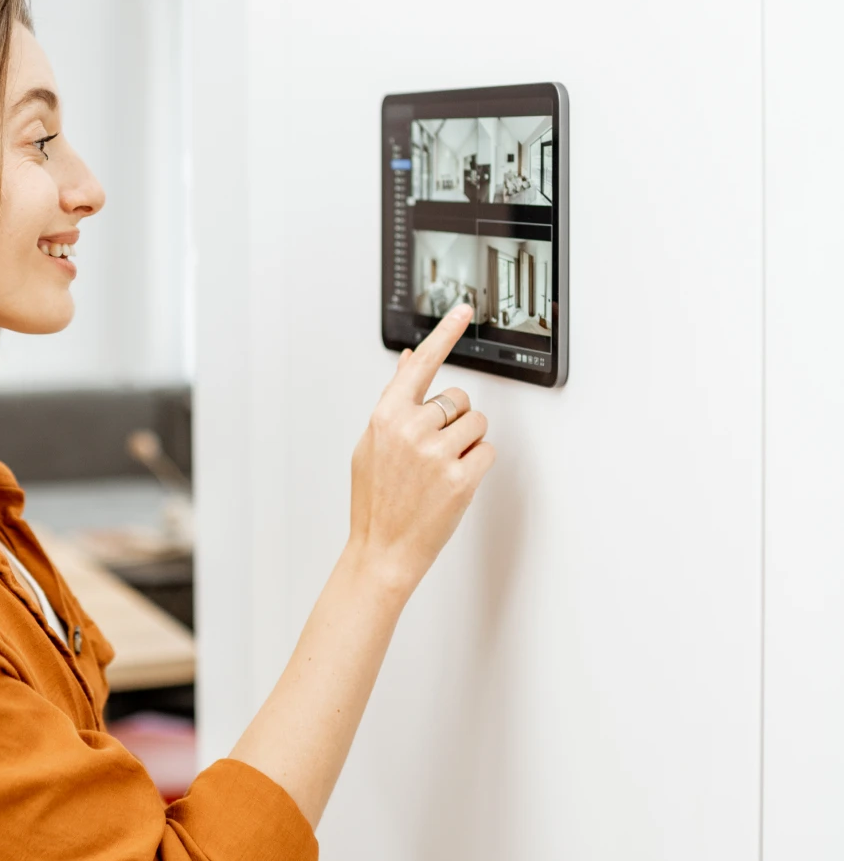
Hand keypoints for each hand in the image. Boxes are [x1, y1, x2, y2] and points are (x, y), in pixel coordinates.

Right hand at [349, 305, 494, 592]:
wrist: (381, 551)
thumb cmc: (375, 499)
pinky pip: (487, 452)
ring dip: (469, 441)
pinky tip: (454, 481)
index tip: (464, 309)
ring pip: (478, 424)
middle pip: (460, 398)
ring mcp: (436, 454)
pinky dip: (478, 464)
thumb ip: (394, 399)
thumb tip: (408, 361)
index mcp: (387, 416)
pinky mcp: (461, 479)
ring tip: (442, 468)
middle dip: (456, 419)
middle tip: (435, 449)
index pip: (422, 363)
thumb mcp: (372, 442)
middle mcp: (412, 430)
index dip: (445, 333)